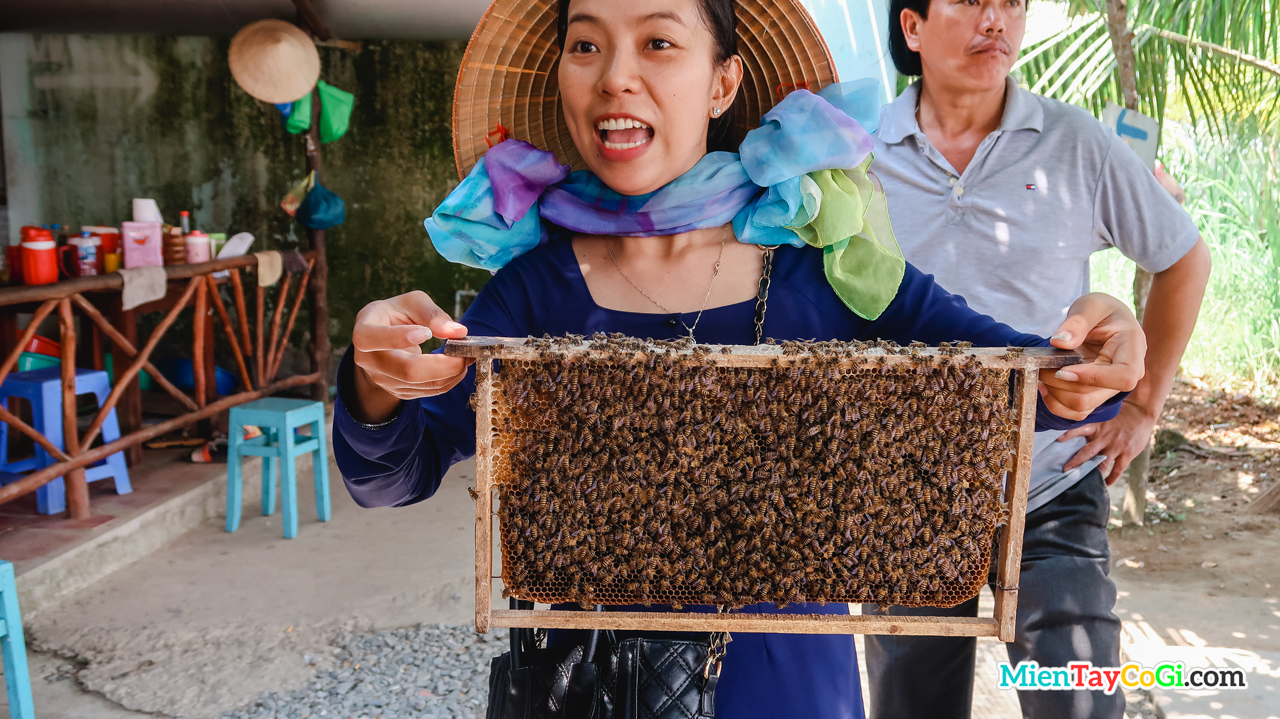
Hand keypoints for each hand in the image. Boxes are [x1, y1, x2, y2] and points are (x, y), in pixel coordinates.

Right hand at [350, 291, 472, 422]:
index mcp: (364, 332)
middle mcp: (368, 360)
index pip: (372, 339)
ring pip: (421, 384)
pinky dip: (449, 380)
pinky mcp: (400, 391)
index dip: (398, 338)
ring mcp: (383, 380)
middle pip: (406, 371)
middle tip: (464, 352)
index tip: (426, 333)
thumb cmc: (396, 315)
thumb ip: (432, 313)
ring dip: (451, 372)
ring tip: (466, 355)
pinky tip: (458, 366)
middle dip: (442, 364)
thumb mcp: (410, 303)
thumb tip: (457, 331)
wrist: (383, 339)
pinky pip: (428, 391)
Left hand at [1037, 293, 1146, 421]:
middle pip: (1093, 395)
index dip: (1092, 378)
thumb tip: (1060, 342)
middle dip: (1060, 383)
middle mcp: (1125, 375)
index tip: (1063, 369)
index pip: (1124, 377)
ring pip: (1081, 407)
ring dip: (1054, 394)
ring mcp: (1109, 389)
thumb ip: (1077, 321)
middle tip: (1040, 366)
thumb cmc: (1102, 311)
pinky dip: (1055, 403)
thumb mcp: (1091, 305)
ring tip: (1040, 373)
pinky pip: (1075, 412)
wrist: (1104, 321)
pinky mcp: (1095, 395)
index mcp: (1132, 350)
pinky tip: (1044, 385)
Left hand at [1057, 402, 1156, 484]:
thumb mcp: (1103, 418)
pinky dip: (1111, 478)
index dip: (1068, 434)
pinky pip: (1117, 469)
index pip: (1079, 430)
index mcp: (1097, 427)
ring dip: (1093, 473)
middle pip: (1087, 452)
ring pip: (1101, 463)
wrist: (1141, 413)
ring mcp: (1116, 446)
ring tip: (1083, 482)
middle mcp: (1104, 437)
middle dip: (1076, 462)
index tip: (1057, 440)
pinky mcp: (1127, 453)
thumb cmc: (1120, 415)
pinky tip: (1105, 484)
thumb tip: (1077, 438)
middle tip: (1065, 471)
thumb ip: (1092, 429)